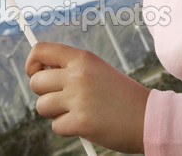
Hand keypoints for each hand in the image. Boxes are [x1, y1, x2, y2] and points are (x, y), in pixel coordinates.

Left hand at [26, 41, 149, 153]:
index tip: (36, 73)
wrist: (149, 117)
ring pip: (42, 106)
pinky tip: (86, 124)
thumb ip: (71, 69)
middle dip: (44, 94)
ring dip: (55, 113)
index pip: (40, 50)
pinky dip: (67, 129)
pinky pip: (56, 127)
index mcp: (83, 58)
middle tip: (62, 99)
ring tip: (77, 112)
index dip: (32, 63)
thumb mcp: (98, 71)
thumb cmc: (121, 96)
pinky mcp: (81, 122)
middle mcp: (78, 74)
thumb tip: (37, 74)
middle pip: (35, 83)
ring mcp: (79, 98)